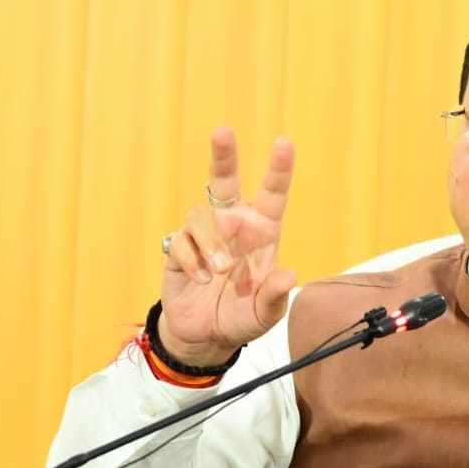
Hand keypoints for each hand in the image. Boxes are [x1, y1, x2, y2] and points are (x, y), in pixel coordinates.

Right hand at [158, 128, 298, 365]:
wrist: (206, 336)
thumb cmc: (242, 317)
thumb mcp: (266, 314)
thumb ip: (276, 296)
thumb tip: (288, 275)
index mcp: (262, 232)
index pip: (272, 194)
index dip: (279, 169)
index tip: (284, 142)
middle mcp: (233, 225)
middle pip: (225, 180)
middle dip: (223, 154)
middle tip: (222, 131)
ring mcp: (205, 235)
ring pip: (201, 217)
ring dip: (211, 245)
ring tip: (220, 272)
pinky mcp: (179, 248)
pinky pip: (182, 244)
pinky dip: (193, 264)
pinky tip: (200, 281)